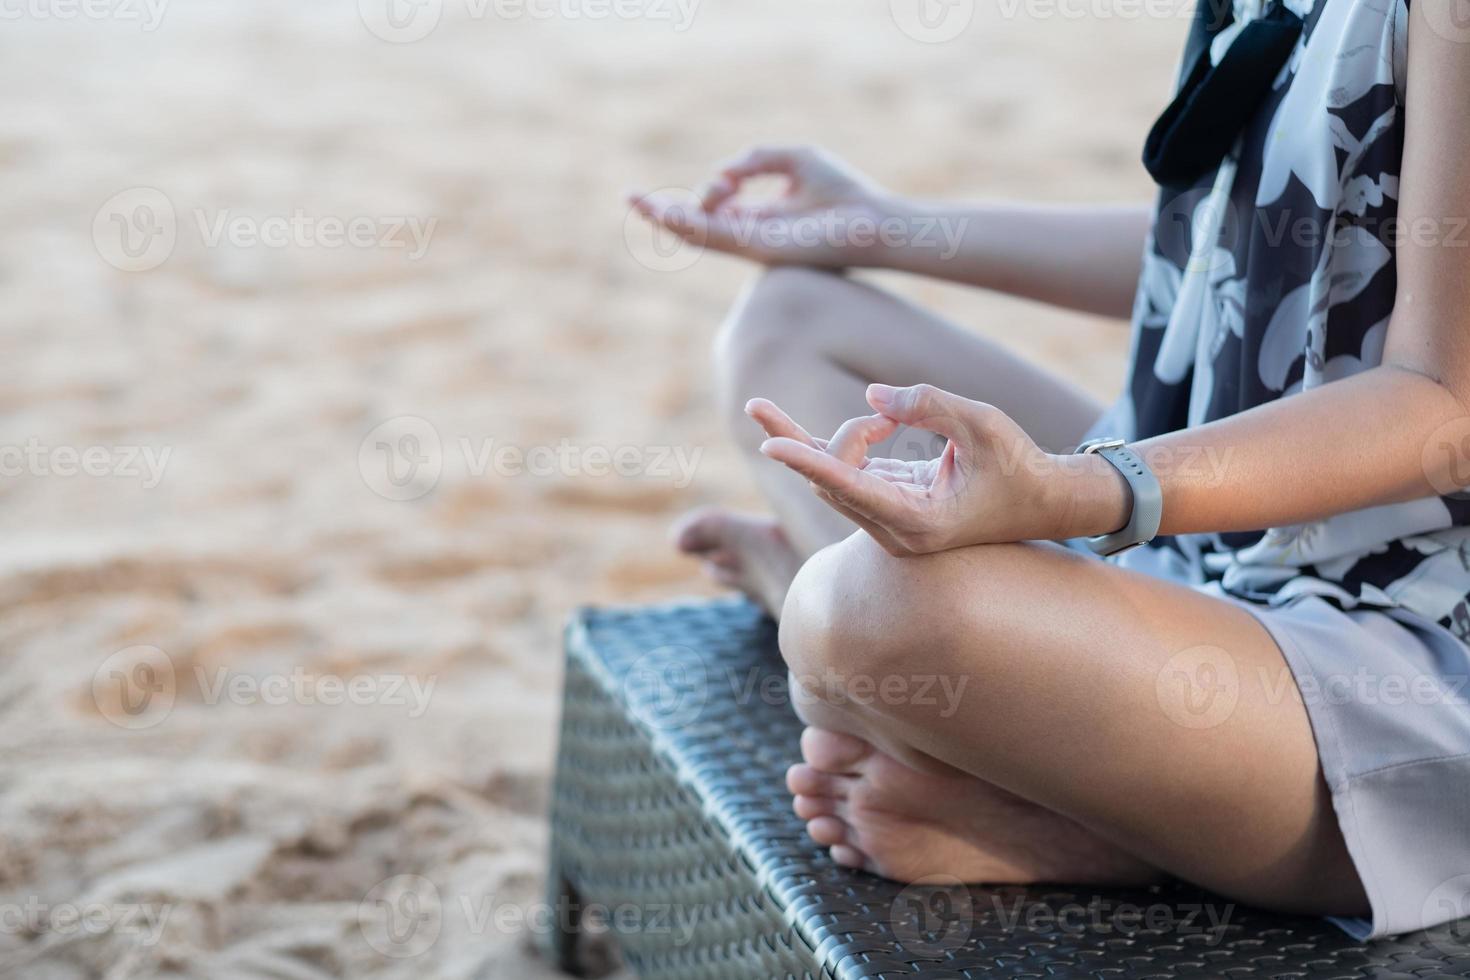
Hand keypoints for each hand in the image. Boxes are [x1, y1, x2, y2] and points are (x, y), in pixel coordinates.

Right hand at [627, 145, 895, 267]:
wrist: (872, 223)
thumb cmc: (843, 193)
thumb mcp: (794, 160)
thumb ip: (754, 159)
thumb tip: (723, 174)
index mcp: (759, 217)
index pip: (714, 209)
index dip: (694, 196)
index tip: (705, 179)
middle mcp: (749, 234)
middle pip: (695, 225)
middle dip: (662, 212)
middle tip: (630, 197)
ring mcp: (750, 243)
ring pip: (697, 233)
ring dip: (665, 217)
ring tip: (637, 202)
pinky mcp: (756, 247)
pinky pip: (714, 235)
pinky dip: (688, 222)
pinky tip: (666, 212)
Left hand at [749, 384, 1126, 555]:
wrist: (1046, 504)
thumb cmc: (1020, 465)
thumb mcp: (983, 423)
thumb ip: (927, 404)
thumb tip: (871, 397)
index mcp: (919, 521)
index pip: (849, 488)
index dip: (810, 462)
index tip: (770, 445)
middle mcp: (896, 532)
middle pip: (831, 480)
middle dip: (829, 436)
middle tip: (868, 414)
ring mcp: (889, 524)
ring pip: (828, 480)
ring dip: (812, 441)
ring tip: (760, 407)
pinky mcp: (888, 507)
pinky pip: (840, 477)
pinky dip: (825, 446)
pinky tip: (779, 425)